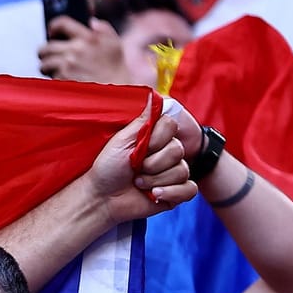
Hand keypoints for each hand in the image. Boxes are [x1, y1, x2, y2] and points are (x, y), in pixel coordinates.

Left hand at [36, 17, 129, 83]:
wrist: (116, 92)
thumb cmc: (115, 69)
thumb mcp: (115, 44)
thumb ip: (104, 29)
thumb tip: (92, 21)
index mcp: (88, 37)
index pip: (62, 23)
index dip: (54, 27)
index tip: (52, 33)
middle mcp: (76, 49)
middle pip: (47, 47)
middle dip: (45, 53)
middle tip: (49, 58)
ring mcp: (68, 65)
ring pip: (45, 64)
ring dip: (47, 68)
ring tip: (56, 71)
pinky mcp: (63, 80)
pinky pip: (49, 77)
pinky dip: (53, 80)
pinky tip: (63, 81)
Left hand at [82, 99, 197, 224]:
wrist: (103, 198)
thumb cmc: (108, 168)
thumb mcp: (122, 140)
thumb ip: (142, 120)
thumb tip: (153, 94)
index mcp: (154, 139)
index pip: (171, 126)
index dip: (156, 139)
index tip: (138, 149)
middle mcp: (166, 154)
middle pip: (177, 150)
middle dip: (153, 164)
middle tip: (134, 170)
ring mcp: (173, 173)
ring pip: (182, 171)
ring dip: (155, 180)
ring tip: (138, 183)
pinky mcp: (176, 192)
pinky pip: (189, 189)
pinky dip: (171, 193)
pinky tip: (154, 195)